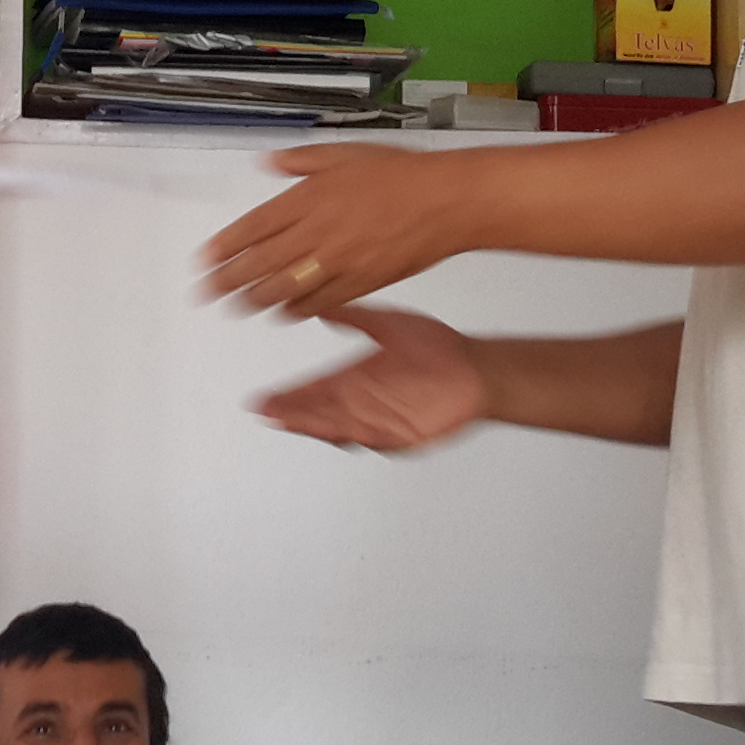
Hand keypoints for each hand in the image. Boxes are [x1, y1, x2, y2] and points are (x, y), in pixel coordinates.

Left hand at [198, 143, 461, 316]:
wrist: (443, 202)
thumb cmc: (399, 174)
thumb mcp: (343, 153)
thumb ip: (301, 161)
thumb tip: (269, 163)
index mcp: (307, 199)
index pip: (252, 228)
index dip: (224, 247)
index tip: (204, 260)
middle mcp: (315, 233)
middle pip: (259, 263)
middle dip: (227, 281)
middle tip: (206, 293)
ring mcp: (336, 262)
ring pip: (283, 288)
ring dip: (254, 300)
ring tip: (235, 307)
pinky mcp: (359, 284)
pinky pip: (318, 303)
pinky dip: (295, 310)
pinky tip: (281, 314)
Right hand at [257, 307, 490, 451]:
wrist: (478, 370)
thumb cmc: (441, 350)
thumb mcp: (389, 324)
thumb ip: (354, 317)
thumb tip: (323, 306)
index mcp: (359, 378)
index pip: (316, 390)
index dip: (291, 396)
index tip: (267, 398)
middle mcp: (365, 402)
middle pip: (319, 412)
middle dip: (292, 413)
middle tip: (266, 412)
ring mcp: (381, 420)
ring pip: (337, 427)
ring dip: (312, 425)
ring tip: (289, 421)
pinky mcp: (401, 435)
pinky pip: (369, 439)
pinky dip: (349, 436)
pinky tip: (331, 431)